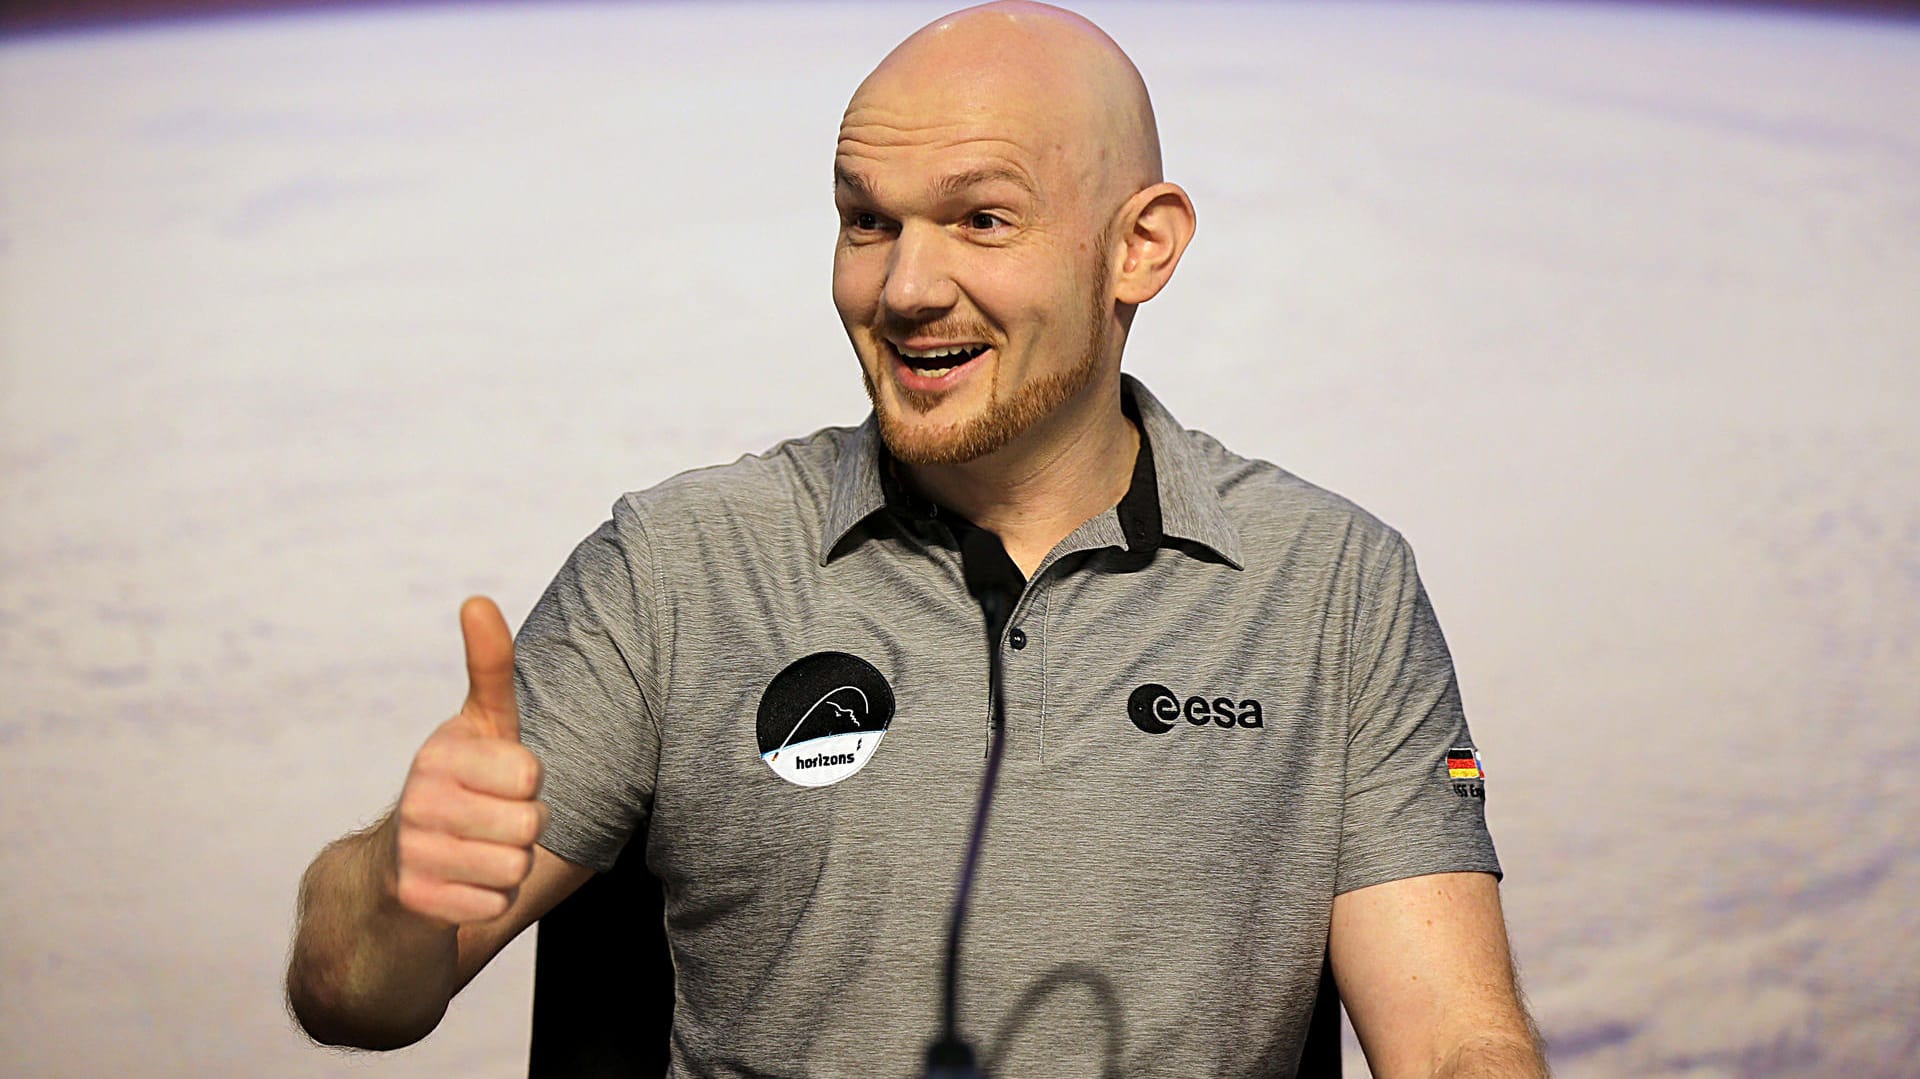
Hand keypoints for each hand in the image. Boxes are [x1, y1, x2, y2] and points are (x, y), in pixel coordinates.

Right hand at [389, 597, 548, 925]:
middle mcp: (419, 797)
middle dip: (523, 830)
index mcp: (440, 752)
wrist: (391, 875)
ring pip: (516, 867)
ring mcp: (412, 850)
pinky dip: (489, 901)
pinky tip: (460, 886)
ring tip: (474, 853)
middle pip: (531, 823)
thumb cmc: (458, 789)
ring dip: (507, 867)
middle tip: (489, 824)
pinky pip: (495, 904)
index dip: (527, 784)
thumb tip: (476, 599)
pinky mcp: (415, 900)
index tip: (498, 781)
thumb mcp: (479, 727)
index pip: (531, 772)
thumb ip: (490, 668)